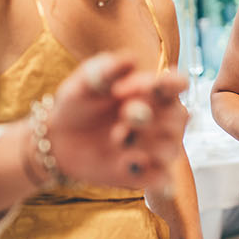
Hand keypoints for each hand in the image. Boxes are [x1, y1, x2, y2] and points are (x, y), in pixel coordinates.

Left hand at [46, 51, 190, 191]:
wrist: (59, 138)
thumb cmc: (78, 102)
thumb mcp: (85, 82)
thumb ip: (106, 70)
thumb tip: (131, 59)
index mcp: (150, 91)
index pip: (177, 85)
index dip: (172, 84)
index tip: (152, 85)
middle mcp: (159, 119)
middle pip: (180, 117)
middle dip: (156, 117)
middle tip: (126, 115)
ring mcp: (153, 148)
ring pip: (171, 149)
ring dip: (149, 145)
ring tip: (117, 137)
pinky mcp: (144, 175)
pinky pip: (161, 179)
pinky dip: (152, 176)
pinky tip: (128, 164)